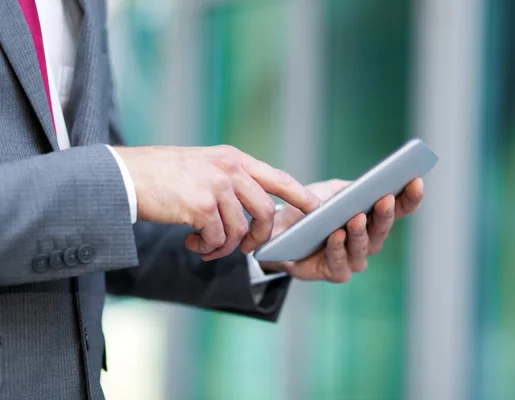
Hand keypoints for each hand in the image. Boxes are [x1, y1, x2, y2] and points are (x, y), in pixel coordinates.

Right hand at [114, 145, 319, 259]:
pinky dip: (209, 249)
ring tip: (208, 247)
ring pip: (240, 230)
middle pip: (265, 212)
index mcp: (234, 158)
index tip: (317, 210)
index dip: (301, 196)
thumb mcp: (203, 165)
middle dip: (260, 237)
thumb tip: (251, 208)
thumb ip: (230, 179)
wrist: (126, 176)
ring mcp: (216, 186)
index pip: (279, 178)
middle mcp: (230, 169)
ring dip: (226, 247)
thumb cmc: (163, 174)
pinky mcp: (201, 206)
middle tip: (246, 248)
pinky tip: (194, 244)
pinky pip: (218, 239)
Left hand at [260, 178, 423, 281]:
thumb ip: (346, 190)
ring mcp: (354, 258)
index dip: (410, 197)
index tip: (417, 180)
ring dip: (361, 232)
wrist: (278, 233)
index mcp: (372, 217)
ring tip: (356, 217)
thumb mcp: (327, 192)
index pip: (398, 208)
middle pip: (383, 228)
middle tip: (386, 198)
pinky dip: (338, 248)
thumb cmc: (308, 211)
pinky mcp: (335, 272)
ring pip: (363, 247)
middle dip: (385, 213)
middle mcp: (369, 240)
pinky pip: (340, 262)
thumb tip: (364, 186)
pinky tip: (336, 235)